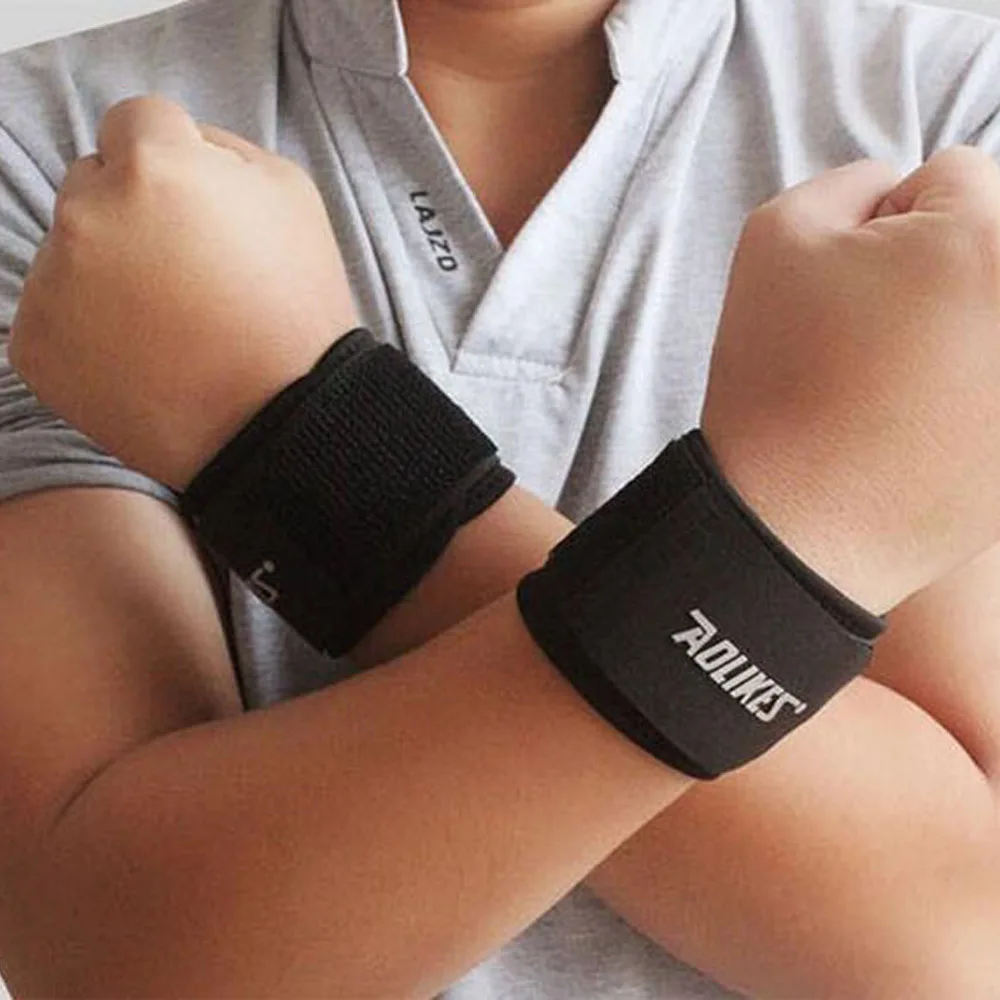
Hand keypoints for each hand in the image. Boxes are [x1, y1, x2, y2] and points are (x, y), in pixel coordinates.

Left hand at [9, 96, 358, 489]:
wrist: (279, 423)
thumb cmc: (296, 312)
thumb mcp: (293, 196)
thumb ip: (223, 148)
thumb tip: (180, 144)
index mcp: (154, 165)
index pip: (135, 121)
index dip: (175, 161)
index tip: (199, 209)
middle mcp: (87, 214)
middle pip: (93, 183)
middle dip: (134, 212)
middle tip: (188, 273)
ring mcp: (52, 282)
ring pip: (69, 250)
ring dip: (108, 271)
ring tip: (170, 324)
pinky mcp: (34, 344)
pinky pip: (54, 312)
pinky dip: (88, 329)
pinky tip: (143, 356)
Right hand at [703, 150, 999, 613]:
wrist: (796, 527)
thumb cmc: (779, 380)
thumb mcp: (775, 238)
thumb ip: (852, 181)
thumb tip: (900, 191)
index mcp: (991, 237)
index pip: (953, 177)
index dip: (885, 225)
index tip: (852, 290)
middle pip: (994, 240)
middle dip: (942, 267)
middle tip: (879, 336)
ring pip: (992, 310)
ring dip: (963, 325)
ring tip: (903, 386)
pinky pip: (992, 378)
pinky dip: (974, 389)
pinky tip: (927, 424)